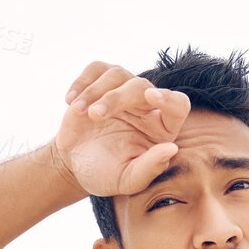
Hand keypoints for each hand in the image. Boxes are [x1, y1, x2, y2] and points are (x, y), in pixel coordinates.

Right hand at [51, 61, 188, 196]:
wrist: (75, 165)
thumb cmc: (106, 174)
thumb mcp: (128, 179)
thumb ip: (150, 168)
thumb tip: (172, 149)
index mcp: (162, 128)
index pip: (178, 105)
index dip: (169, 99)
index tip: (152, 96)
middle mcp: (146, 105)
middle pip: (141, 87)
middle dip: (116, 98)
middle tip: (95, 115)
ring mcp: (124, 90)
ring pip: (118, 74)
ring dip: (96, 91)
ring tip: (80, 112)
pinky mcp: (102, 83)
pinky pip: (96, 68)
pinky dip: (82, 81)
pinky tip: (71, 100)